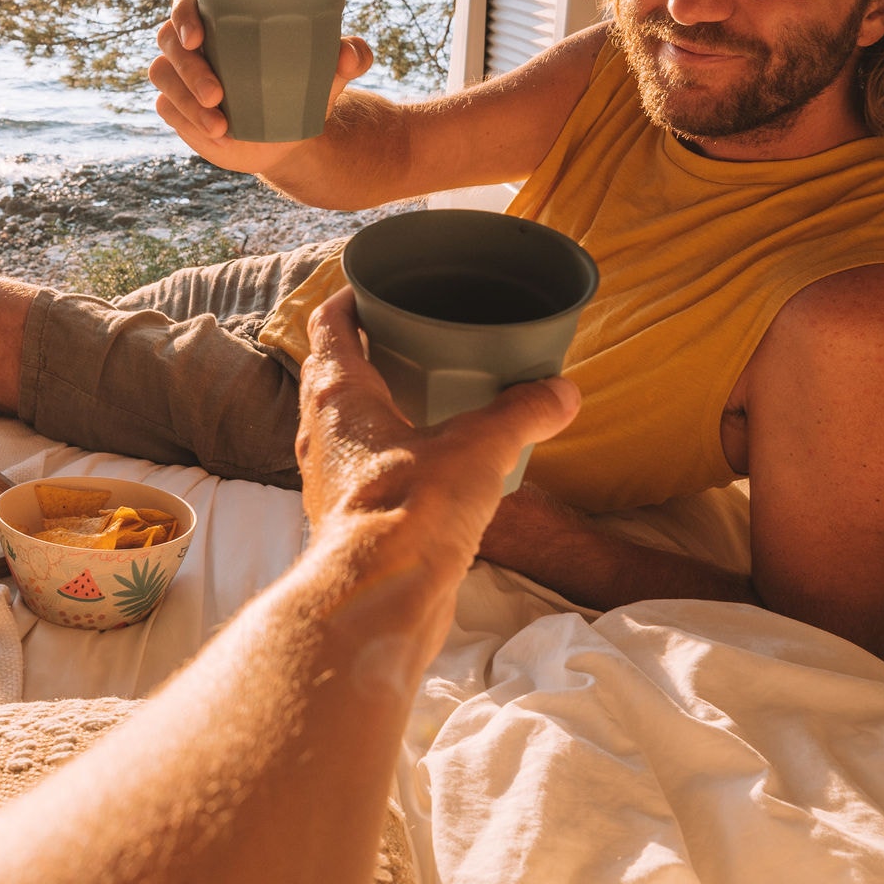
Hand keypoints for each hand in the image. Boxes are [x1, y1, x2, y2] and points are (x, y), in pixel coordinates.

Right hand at [148, 0, 374, 174]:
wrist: (290, 135)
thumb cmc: (305, 86)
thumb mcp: (332, 71)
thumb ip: (352, 55)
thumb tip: (352, 54)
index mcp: (222, 14)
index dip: (183, 12)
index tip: (198, 37)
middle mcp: (193, 41)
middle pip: (169, 41)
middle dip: (188, 68)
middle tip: (218, 94)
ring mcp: (180, 75)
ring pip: (162, 76)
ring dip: (185, 100)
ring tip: (221, 125)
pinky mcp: (175, 106)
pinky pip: (166, 108)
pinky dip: (186, 120)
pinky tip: (215, 134)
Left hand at [294, 289, 577, 572]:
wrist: (379, 596)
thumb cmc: (411, 510)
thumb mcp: (479, 448)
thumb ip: (521, 413)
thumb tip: (562, 393)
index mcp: (339, 394)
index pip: (329, 325)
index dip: (349, 299)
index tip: (374, 287)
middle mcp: (321, 431)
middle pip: (332, 373)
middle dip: (366, 351)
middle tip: (410, 339)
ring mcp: (327, 478)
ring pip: (344, 424)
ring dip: (374, 407)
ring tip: (423, 398)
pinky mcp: (345, 518)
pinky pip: (360, 469)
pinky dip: (386, 454)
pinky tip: (426, 464)